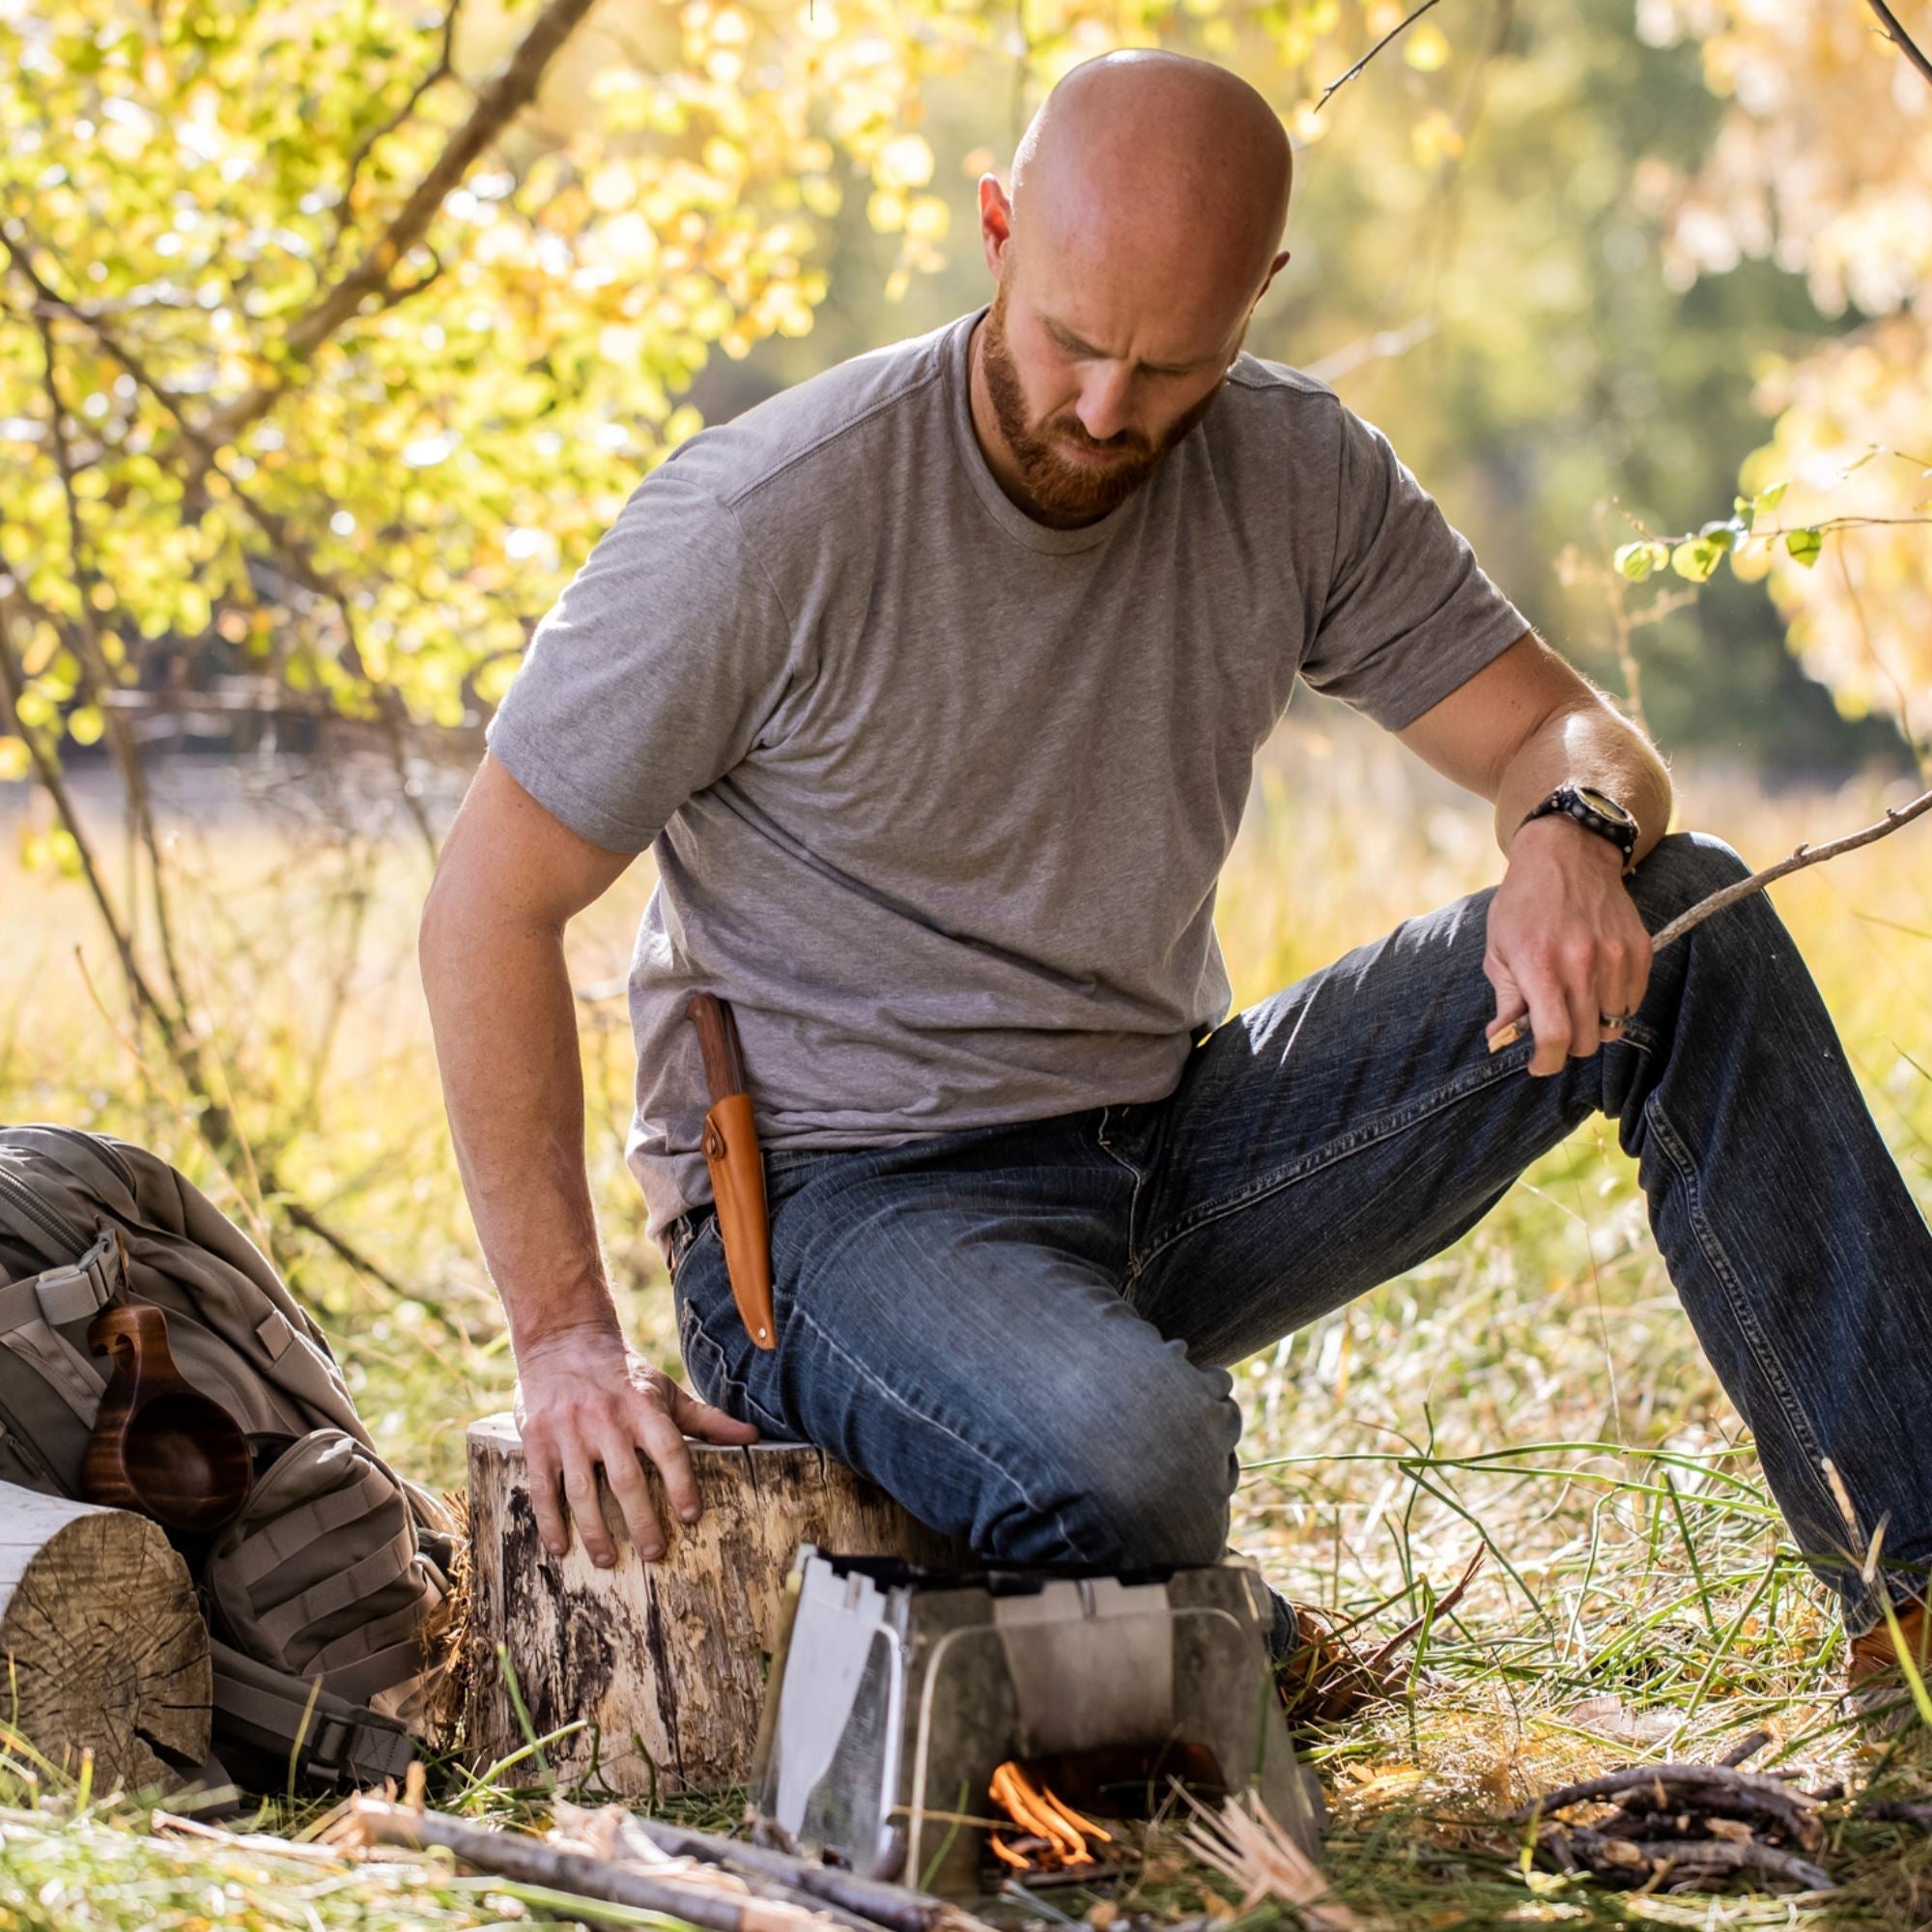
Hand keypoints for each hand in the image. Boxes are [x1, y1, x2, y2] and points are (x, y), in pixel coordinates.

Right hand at [512, 1318, 758, 1566]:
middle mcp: (605, 1418)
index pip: (669, 1449)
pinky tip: (561, 1547)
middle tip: (654, 1552)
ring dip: (595, 1531)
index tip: (691, 1516)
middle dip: (641, 1521)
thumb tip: (752, 1435)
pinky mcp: (537, 1440)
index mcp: (642, 1405)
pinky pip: (542, 1487)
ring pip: (582, 1491)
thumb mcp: (665, 1390)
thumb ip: (705, 1419)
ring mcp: (568, 1430)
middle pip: (626, 1479)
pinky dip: (550, 1520)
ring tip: (608, 1559)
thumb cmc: (624, 1373)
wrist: (563, 1339)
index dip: (682, 1484)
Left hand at [1483, 815, 1653, 1076]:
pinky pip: (1633, 1000)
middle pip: (1584, 1040)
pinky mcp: (1640, 948)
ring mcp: (1615, 956)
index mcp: (1540, 965)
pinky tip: (1596, 985)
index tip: (1538, 1063)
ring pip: (1611, 1024)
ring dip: (1592, 1024)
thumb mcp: (1499, 949)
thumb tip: (1501, 1041)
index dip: (1545, 1062)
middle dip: (1566, 1046)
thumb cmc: (1523, 904)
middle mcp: (1582, 963)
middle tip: (1553, 1030)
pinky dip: (1616, 1004)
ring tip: (1574, 1003)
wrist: (1567, 853)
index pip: (1554, 1038)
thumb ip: (1506, 999)